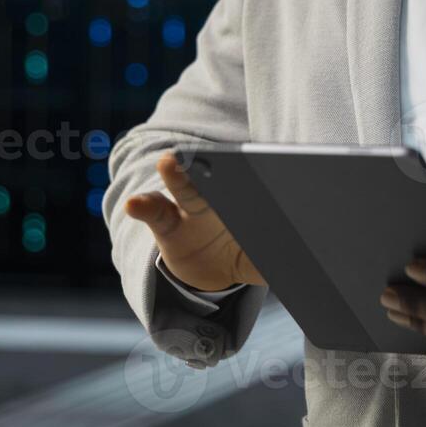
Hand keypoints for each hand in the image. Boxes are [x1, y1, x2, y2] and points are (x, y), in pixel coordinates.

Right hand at [124, 152, 265, 292]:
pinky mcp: (166, 225)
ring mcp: (188, 209)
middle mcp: (217, 199)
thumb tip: (292, 273)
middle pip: (217, 181)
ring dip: (176, 175)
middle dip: (217, 167)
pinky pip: (155, 212)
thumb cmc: (240, 253)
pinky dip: (143, 206)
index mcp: (242, 203)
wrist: (212, 267)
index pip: (243, 185)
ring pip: (183, 189)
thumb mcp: (255, 263)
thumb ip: (267, 266)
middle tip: (215, 153)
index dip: (247, 175)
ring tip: (168, 162)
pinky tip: (133, 203)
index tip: (248, 164)